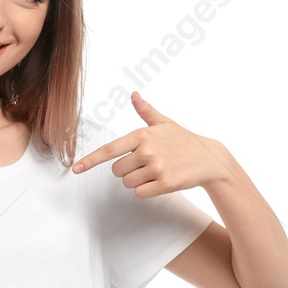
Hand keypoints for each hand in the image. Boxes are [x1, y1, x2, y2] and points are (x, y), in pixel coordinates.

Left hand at [71, 92, 227, 194]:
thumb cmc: (184, 141)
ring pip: (128, 183)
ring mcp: (156, 167)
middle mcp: (147, 150)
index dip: (90, 160)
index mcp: (142, 135)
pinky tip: (160, 182)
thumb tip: (134, 94)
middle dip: (128, 171)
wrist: (210, 159)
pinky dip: (146, 191)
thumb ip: (146, 111)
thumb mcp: (165, 123)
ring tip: (156, 172)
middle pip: (117, 171)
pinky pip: (140, 193)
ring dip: (138, 181)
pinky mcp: (165, 183)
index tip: (76, 169)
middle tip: (147, 165)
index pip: (109, 150)